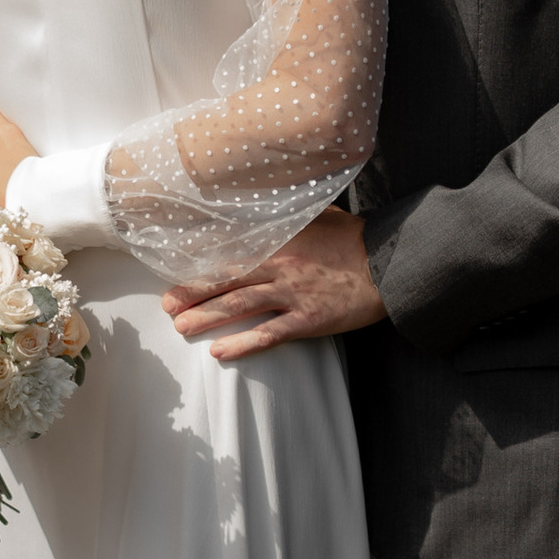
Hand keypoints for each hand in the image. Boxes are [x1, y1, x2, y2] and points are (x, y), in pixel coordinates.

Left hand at [163, 206, 384, 361]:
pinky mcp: (309, 319)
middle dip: (194, 293)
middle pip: (227, 281)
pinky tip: (220, 352)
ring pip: (239, 306)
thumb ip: (289, 215)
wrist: (389, 261)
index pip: (232, 253)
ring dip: (207, 317)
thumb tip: (268, 206)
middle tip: (168, 307)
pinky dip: (243, 343)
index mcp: (279, 241)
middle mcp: (279, 266)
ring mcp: (293, 294)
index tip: (179, 273)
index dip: (203, 265)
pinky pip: (269, 333)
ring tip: (182, 327)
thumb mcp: (318, 214)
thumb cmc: (355, 237)